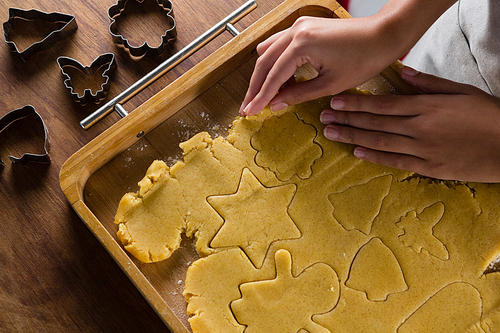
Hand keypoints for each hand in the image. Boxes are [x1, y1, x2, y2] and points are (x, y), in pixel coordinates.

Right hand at [239, 15, 403, 115]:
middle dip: (255, 87)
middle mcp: (296, 31)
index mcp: (302, 45)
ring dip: (263, 74)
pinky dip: (275, 62)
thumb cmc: (365, 58)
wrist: (384, 35)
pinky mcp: (305, 27)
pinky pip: (280, 44)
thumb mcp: (331, 84)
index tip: (250, 112)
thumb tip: (276, 105)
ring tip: (262, 96)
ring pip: (268, 51)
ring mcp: (299, 26)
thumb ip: (299, 95)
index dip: (260, 97)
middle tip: (248, 107)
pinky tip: (279, 79)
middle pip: (264, 62)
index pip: (273, 76)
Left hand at [320, 66, 499, 182]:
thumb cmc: (488, 115)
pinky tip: (357, 152)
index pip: (383, 105)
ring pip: (381, 142)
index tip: (336, 101)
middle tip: (323, 118)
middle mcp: (421, 128)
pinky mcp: (430, 168)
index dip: (357, 103)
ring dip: (353, 137)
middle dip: (347, 119)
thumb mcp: (461, 91)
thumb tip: (402, 73)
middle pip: (376, 123)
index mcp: (427, 107)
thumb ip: (429, 83)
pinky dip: (376, 157)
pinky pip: (397, 162)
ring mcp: (424, 149)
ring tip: (331, 133)